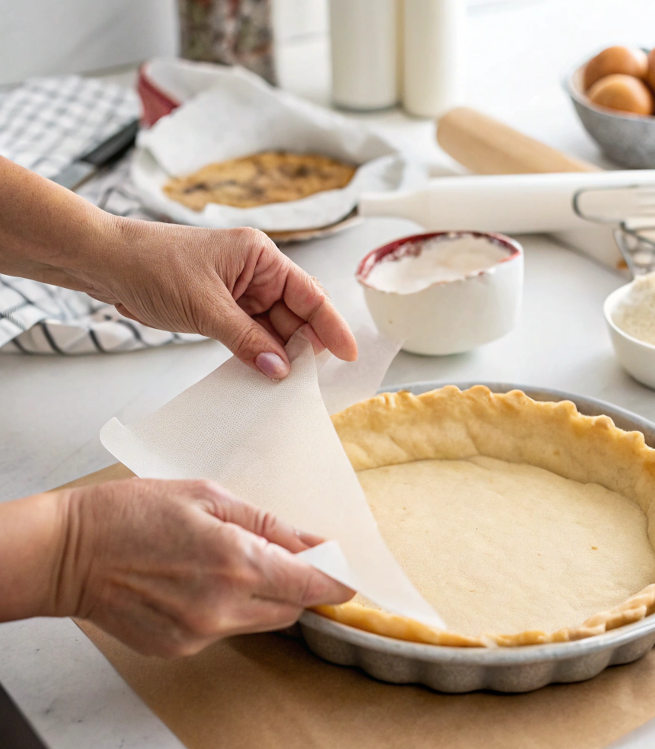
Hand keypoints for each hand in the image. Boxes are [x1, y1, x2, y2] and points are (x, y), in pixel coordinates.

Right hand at [54, 478, 352, 656]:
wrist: (69, 552)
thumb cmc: (133, 512)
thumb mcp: (208, 497)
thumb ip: (269, 524)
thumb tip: (315, 541)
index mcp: (235, 562)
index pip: (311, 587)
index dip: (336, 582)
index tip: (347, 576)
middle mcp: (223, 607)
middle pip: (292, 608)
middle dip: (299, 584)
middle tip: (285, 556)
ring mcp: (200, 634)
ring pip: (262, 622)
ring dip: (265, 596)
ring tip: (234, 562)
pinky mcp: (181, 648)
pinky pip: (228, 631)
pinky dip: (231, 609)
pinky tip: (202, 581)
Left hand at [87, 220, 357, 377]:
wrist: (105, 262)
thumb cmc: (152, 265)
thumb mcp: (205, 306)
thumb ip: (246, 339)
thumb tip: (280, 369)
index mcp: (260, 257)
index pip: (309, 294)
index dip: (331, 325)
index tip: (348, 354)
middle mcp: (256, 272)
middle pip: (295, 313)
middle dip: (304, 345)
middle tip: (311, 380)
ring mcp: (239, 291)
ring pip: (274, 327)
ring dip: (279, 353)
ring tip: (287, 383)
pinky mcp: (223, 307)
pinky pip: (251, 333)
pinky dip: (258, 353)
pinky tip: (264, 372)